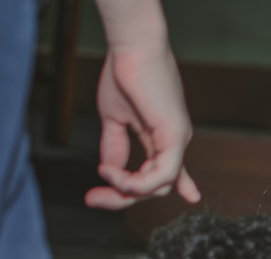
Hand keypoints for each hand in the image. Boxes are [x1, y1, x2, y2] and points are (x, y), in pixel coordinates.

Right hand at [85, 46, 200, 209]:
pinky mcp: (175, 137)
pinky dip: (136, 181)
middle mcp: (174, 141)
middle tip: (93, 199)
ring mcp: (177, 140)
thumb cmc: (125, 71)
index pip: (165, 171)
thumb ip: (113, 145)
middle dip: (122, 197)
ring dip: (126, 189)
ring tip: (104, 176)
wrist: (131, 47)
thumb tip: (109, 168)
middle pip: (155, 186)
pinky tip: (113, 173)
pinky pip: (162, 176)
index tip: (176, 199)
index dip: (165, 188)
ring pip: (158, 186)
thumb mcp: (115, 117)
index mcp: (162, 136)